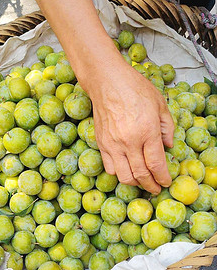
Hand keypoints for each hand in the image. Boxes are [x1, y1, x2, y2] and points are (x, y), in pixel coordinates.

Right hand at [80, 56, 173, 193]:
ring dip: (134, 182)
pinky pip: (109, 167)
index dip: (162, 178)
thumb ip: (168, 128)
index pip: (156, 165)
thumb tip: (168, 146)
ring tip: (141, 181)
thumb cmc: (134, 89)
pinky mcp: (101, 144)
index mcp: (147, 131)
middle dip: (150, 185)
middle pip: (140, 175)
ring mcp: (113, 144)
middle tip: (155, 188)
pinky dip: (118, 173)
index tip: (165, 182)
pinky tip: (125, 169)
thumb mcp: (160, 104)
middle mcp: (129, 142)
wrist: (107, 82)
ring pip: (123, 176)